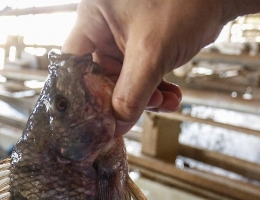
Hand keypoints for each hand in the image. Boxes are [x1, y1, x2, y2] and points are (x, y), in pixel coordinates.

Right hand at [63, 0, 237, 134]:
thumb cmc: (185, 2)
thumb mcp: (151, 53)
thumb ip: (130, 95)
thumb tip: (116, 127)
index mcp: (93, 16)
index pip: (74, 64)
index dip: (84, 94)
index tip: (98, 118)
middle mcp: (104, 23)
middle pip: (100, 75)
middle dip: (124, 97)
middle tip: (141, 110)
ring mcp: (124, 32)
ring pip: (124, 78)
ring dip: (144, 96)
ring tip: (165, 103)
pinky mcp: (144, 41)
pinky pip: (141, 72)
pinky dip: (155, 87)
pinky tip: (171, 97)